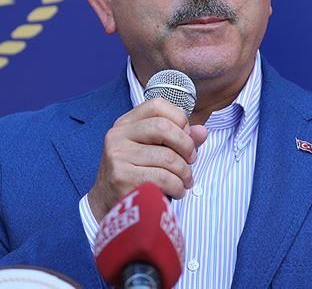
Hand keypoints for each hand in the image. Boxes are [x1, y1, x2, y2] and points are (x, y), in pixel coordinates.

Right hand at [87, 98, 207, 221]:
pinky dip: (177, 187)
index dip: (179, 119)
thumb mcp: (155, 151)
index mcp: (126, 123)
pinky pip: (163, 178)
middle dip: (186, 146)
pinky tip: (176, 191)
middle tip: (191, 160)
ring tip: (185, 181)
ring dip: (184, 172)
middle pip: (163, 127)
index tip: (186, 137)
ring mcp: (118, 156)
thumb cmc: (137, 174)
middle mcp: (118, 136)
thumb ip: (179, 139)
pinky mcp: (122, 178)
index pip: (157, 105)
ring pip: (167, 157)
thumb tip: (202, 131)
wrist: (110, 205)